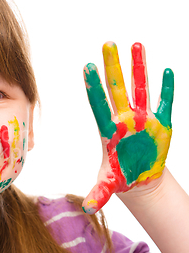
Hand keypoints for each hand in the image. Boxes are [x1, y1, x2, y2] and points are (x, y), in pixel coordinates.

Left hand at [82, 42, 172, 213]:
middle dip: (113, 67)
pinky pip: (165, 102)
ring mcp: (144, 118)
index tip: (86, 67)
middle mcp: (125, 119)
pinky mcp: (162, 123)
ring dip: (138, 68)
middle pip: (117, 88)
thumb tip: (87, 209)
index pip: (99, 104)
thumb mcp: (109, 185)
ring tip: (136, 44)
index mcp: (109, 130)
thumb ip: (99, 194)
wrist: (139, 176)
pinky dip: (166, 88)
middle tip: (108, 43)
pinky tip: (165, 70)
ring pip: (140, 88)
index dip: (93, 87)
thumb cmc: (121, 176)